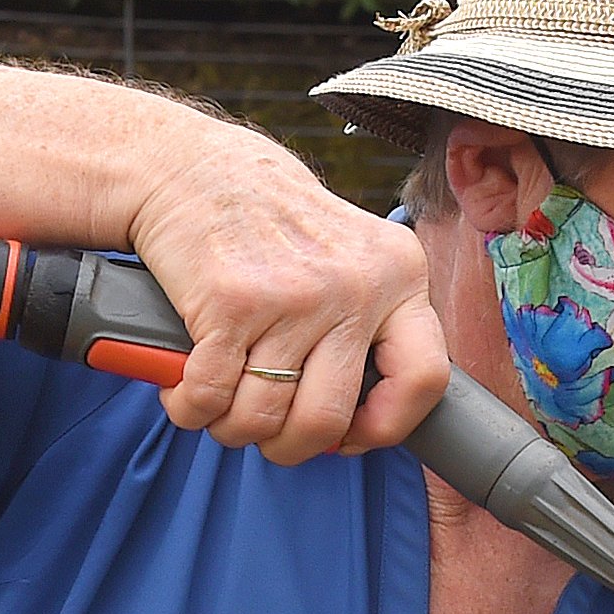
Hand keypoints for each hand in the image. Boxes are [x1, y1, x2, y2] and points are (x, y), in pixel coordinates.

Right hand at [121, 131, 448, 465]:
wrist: (190, 168)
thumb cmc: (270, 224)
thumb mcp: (350, 255)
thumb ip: (373, 323)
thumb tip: (366, 421)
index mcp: (398, 273)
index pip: (425, 378)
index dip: (386, 426)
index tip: (350, 434)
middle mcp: (354, 285)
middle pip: (328, 418)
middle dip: (289, 445)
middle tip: (268, 431)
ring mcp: (292, 294)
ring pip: (263, 416)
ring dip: (232, 427)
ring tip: (222, 405)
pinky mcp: (229, 303)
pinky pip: (211, 397)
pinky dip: (191, 408)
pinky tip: (188, 391)